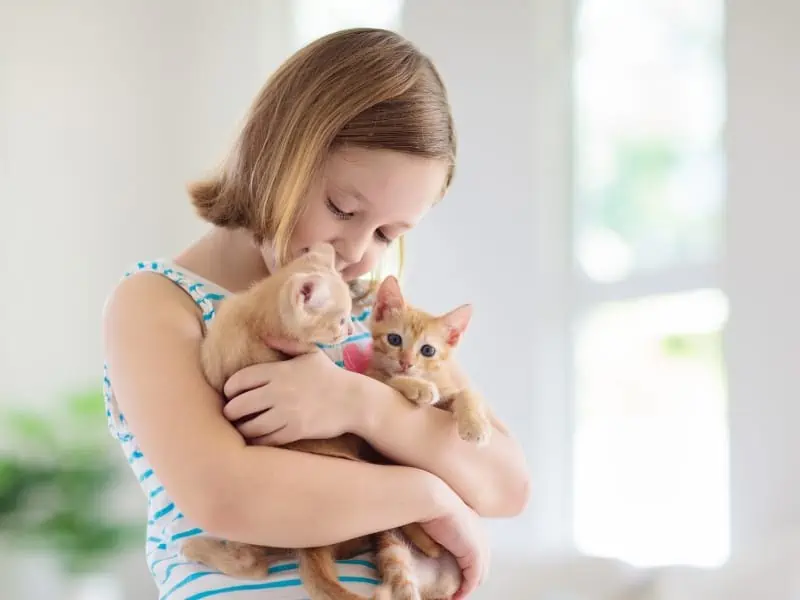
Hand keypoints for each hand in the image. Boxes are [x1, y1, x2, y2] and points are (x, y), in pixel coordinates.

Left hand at [222, 347, 358, 445]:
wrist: (353, 400)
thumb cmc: (330, 375)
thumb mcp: (309, 353)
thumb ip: (285, 344)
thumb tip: (264, 336)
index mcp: (279, 371)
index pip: (239, 380)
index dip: (229, 388)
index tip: (231, 393)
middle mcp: (279, 392)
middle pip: (238, 405)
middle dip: (231, 411)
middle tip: (232, 413)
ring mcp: (286, 413)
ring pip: (249, 426)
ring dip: (241, 428)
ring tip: (241, 426)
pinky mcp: (294, 431)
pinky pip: (265, 440)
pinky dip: (256, 440)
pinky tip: (256, 437)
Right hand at [419, 497, 489, 598]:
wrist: (429, 497)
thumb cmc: (423, 505)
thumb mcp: (432, 518)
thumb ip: (437, 534)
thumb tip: (435, 552)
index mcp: (470, 519)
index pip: (474, 547)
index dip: (466, 563)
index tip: (455, 575)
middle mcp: (478, 530)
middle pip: (481, 561)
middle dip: (470, 578)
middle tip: (456, 591)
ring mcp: (478, 541)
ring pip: (479, 572)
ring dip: (468, 586)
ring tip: (455, 596)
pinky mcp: (474, 552)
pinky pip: (473, 578)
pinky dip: (466, 589)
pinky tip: (456, 596)